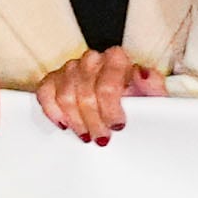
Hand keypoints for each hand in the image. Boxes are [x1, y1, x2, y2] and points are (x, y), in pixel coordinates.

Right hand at [36, 48, 161, 146]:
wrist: (122, 101)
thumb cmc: (137, 99)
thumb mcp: (152, 95)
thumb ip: (152, 84)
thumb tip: (141, 73)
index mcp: (116, 59)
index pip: (107, 85)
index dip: (110, 109)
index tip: (118, 126)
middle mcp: (91, 60)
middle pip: (85, 93)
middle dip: (94, 121)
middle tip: (102, 138)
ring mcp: (70, 68)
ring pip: (65, 96)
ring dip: (76, 121)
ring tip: (87, 135)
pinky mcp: (53, 79)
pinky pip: (45, 93)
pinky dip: (52, 111)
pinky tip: (64, 124)